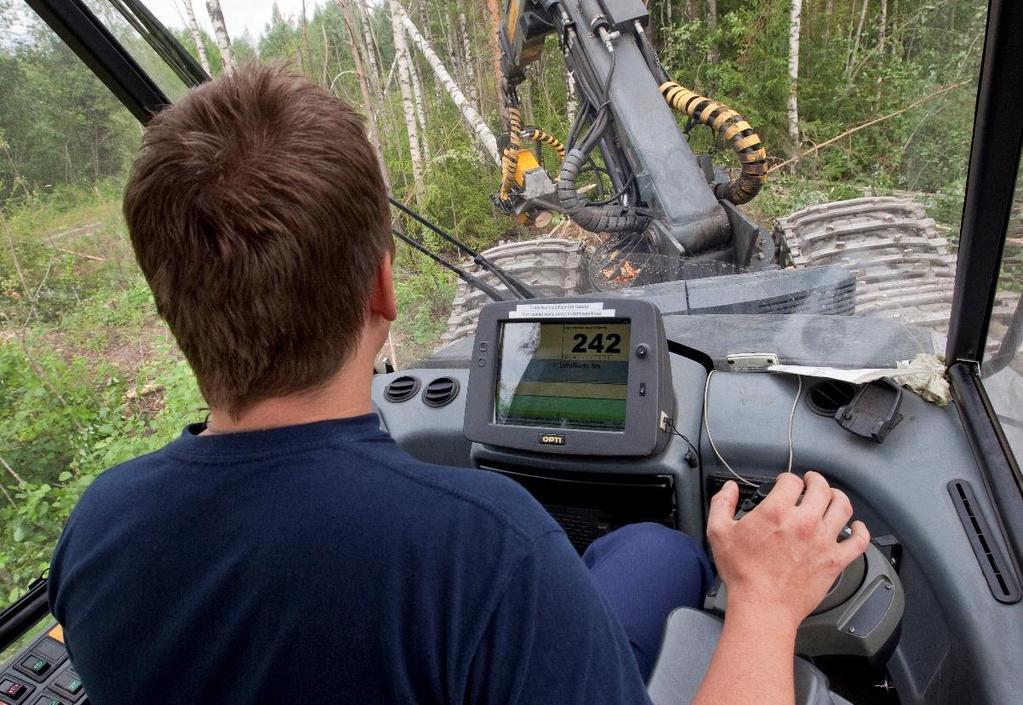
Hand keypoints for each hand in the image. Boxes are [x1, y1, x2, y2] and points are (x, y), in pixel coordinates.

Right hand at [707, 472, 869, 631]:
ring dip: (838, 497)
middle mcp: (804, 522)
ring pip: (843, 507)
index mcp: (777, 511)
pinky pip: (859, 541)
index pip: (791, 481)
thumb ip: (722, 504)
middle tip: (811, 483)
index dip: (787, 479)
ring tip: (833, 497)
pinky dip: (861, 531)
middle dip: (816, 481)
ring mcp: (823, 541)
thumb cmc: (743, 574)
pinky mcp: (835, 560)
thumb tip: (729, 489)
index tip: (784, 485)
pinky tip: (857, 527)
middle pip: (821, 488)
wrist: (762, 606)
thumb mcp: (719, 533)